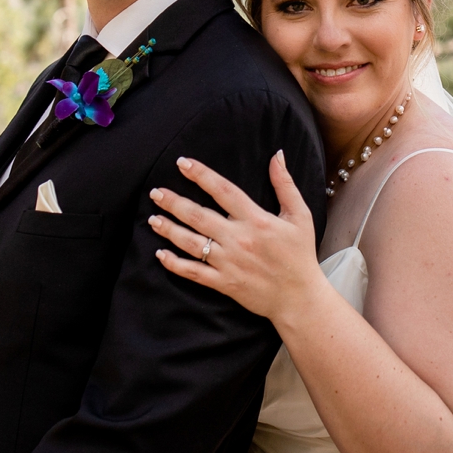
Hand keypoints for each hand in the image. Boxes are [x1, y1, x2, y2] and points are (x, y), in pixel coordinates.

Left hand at [149, 151, 320, 322]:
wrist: (299, 297)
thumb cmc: (300, 255)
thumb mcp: (300, 215)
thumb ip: (285, 184)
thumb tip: (277, 155)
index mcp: (256, 219)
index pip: (223, 191)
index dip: (201, 175)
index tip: (183, 164)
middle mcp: (238, 239)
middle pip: (198, 216)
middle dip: (174, 202)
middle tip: (155, 192)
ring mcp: (228, 262)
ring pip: (191, 243)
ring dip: (169, 229)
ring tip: (152, 219)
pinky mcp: (224, 282)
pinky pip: (194, 272)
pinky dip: (174, 263)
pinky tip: (160, 253)